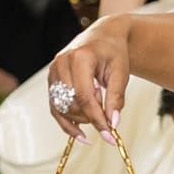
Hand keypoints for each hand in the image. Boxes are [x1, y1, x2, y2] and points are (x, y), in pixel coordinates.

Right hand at [47, 22, 130, 143]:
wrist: (103, 38)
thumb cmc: (113, 52)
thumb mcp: (121, 73)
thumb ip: (116, 98)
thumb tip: (113, 123)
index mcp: (79, 57)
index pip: (84, 96)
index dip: (96, 119)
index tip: (109, 135)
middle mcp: (61, 63)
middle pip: (72, 104)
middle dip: (91, 117)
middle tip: (107, 112)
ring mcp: (53, 71)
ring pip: (61, 108)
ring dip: (81, 118)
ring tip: (98, 105)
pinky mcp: (51, 80)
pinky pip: (55, 107)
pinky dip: (67, 122)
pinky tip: (81, 134)